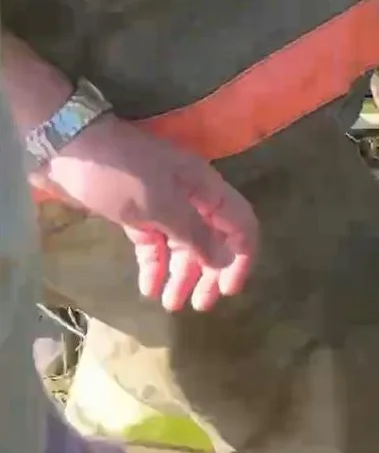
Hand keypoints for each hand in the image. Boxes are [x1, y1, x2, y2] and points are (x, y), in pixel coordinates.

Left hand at [34, 115, 257, 311]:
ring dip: (181, 276)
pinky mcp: (136, 214)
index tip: (229, 290)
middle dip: (210, 273)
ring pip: (183, 247)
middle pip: (213, 241)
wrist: (63, 146)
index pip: (241, 226)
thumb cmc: (117, 172)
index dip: (241, 258)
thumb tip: (226, 260)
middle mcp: (191, 198)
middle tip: (200, 306)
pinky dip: (155, 266)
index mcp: (206, 188)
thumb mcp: (160, 204)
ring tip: (171, 305)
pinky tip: (149, 288)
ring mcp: (162, 206)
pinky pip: (154, 245)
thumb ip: (195, 234)